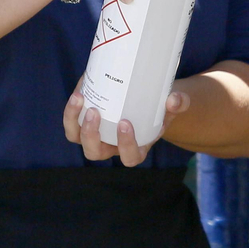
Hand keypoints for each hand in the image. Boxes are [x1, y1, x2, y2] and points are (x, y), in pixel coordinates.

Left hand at [63, 76, 191, 166]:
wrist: (144, 101)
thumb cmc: (158, 109)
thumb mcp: (170, 107)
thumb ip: (177, 103)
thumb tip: (175, 99)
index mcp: (135, 149)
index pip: (130, 157)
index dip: (125, 145)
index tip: (125, 123)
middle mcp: (111, 147)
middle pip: (94, 152)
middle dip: (91, 134)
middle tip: (95, 112)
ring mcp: (96, 136)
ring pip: (77, 138)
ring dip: (73, 120)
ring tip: (79, 98)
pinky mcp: (84, 123)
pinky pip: (72, 121)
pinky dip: (71, 108)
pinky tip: (79, 90)